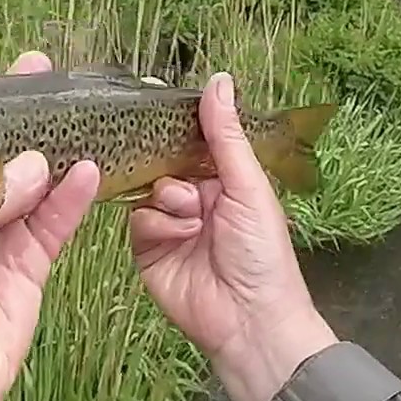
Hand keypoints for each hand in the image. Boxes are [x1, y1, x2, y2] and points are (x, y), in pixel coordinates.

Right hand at [130, 72, 337, 400]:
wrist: (248, 320)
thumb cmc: (262, 253)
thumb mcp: (248, 187)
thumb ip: (226, 136)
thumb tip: (218, 81)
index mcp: (223, 177)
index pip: (191, 137)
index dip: (175, 121)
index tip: (151, 96)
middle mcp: (194, 195)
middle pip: (162, 159)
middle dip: (169, 164)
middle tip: (180, 170)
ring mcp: (168, 221)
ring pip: (147, 188)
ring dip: (169, 198)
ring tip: (192, 217)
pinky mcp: (147, 248)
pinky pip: (138, 219)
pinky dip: (158, 224)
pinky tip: (181, 237)